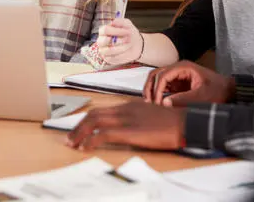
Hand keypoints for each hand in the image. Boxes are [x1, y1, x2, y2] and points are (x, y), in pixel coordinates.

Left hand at [66, 101, 184, 150]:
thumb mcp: (149, 115)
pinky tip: (86, 147)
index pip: (100, 110)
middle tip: (70, 138)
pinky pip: (104, 134)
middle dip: (78, 126)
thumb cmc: (171, 121)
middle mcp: (124, 109)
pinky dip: (91, 140)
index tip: (79, 129)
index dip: (86, 120)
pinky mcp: (129, 130)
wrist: (183, 121)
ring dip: (80, 133)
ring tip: (73, 143)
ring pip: (94, 121)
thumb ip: (136, 118)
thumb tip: (127, 128)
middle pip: (93, 114)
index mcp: (128, 105)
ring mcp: (126, 118)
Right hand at [95, 18, 142, 65]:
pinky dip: (122, 54)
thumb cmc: (129, 33)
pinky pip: (113, 58)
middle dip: (117, 40)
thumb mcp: (127, 24)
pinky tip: (126, 50)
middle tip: (127, 39)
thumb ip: (120, 21)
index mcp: (104, 31)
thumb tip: (113, 22)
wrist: (136, 44)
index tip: (127, 31)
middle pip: (103, 41)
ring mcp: (104, 50)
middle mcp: (101, 40)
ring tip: (129, 44)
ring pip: (109, 50)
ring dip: (121, 47)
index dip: (116, 31)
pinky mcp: (108, 59)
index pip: (105, 30)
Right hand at [143, 60, 234, 105]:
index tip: (157, 103)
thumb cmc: (217, 91)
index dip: (157, 89)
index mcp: (183, 67)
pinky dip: (158, 93)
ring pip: (158, 79)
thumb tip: (164, 103)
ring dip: (152, 89)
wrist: (227, 90)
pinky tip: (156, 103)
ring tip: (150, 103)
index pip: (163, 75)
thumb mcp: (201, 96)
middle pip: (156, 74)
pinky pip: (164, 85)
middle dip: (150, 88)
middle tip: (148, 102)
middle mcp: (178, 68)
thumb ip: (183, 99)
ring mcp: (177, 75)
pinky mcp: (178, 83)